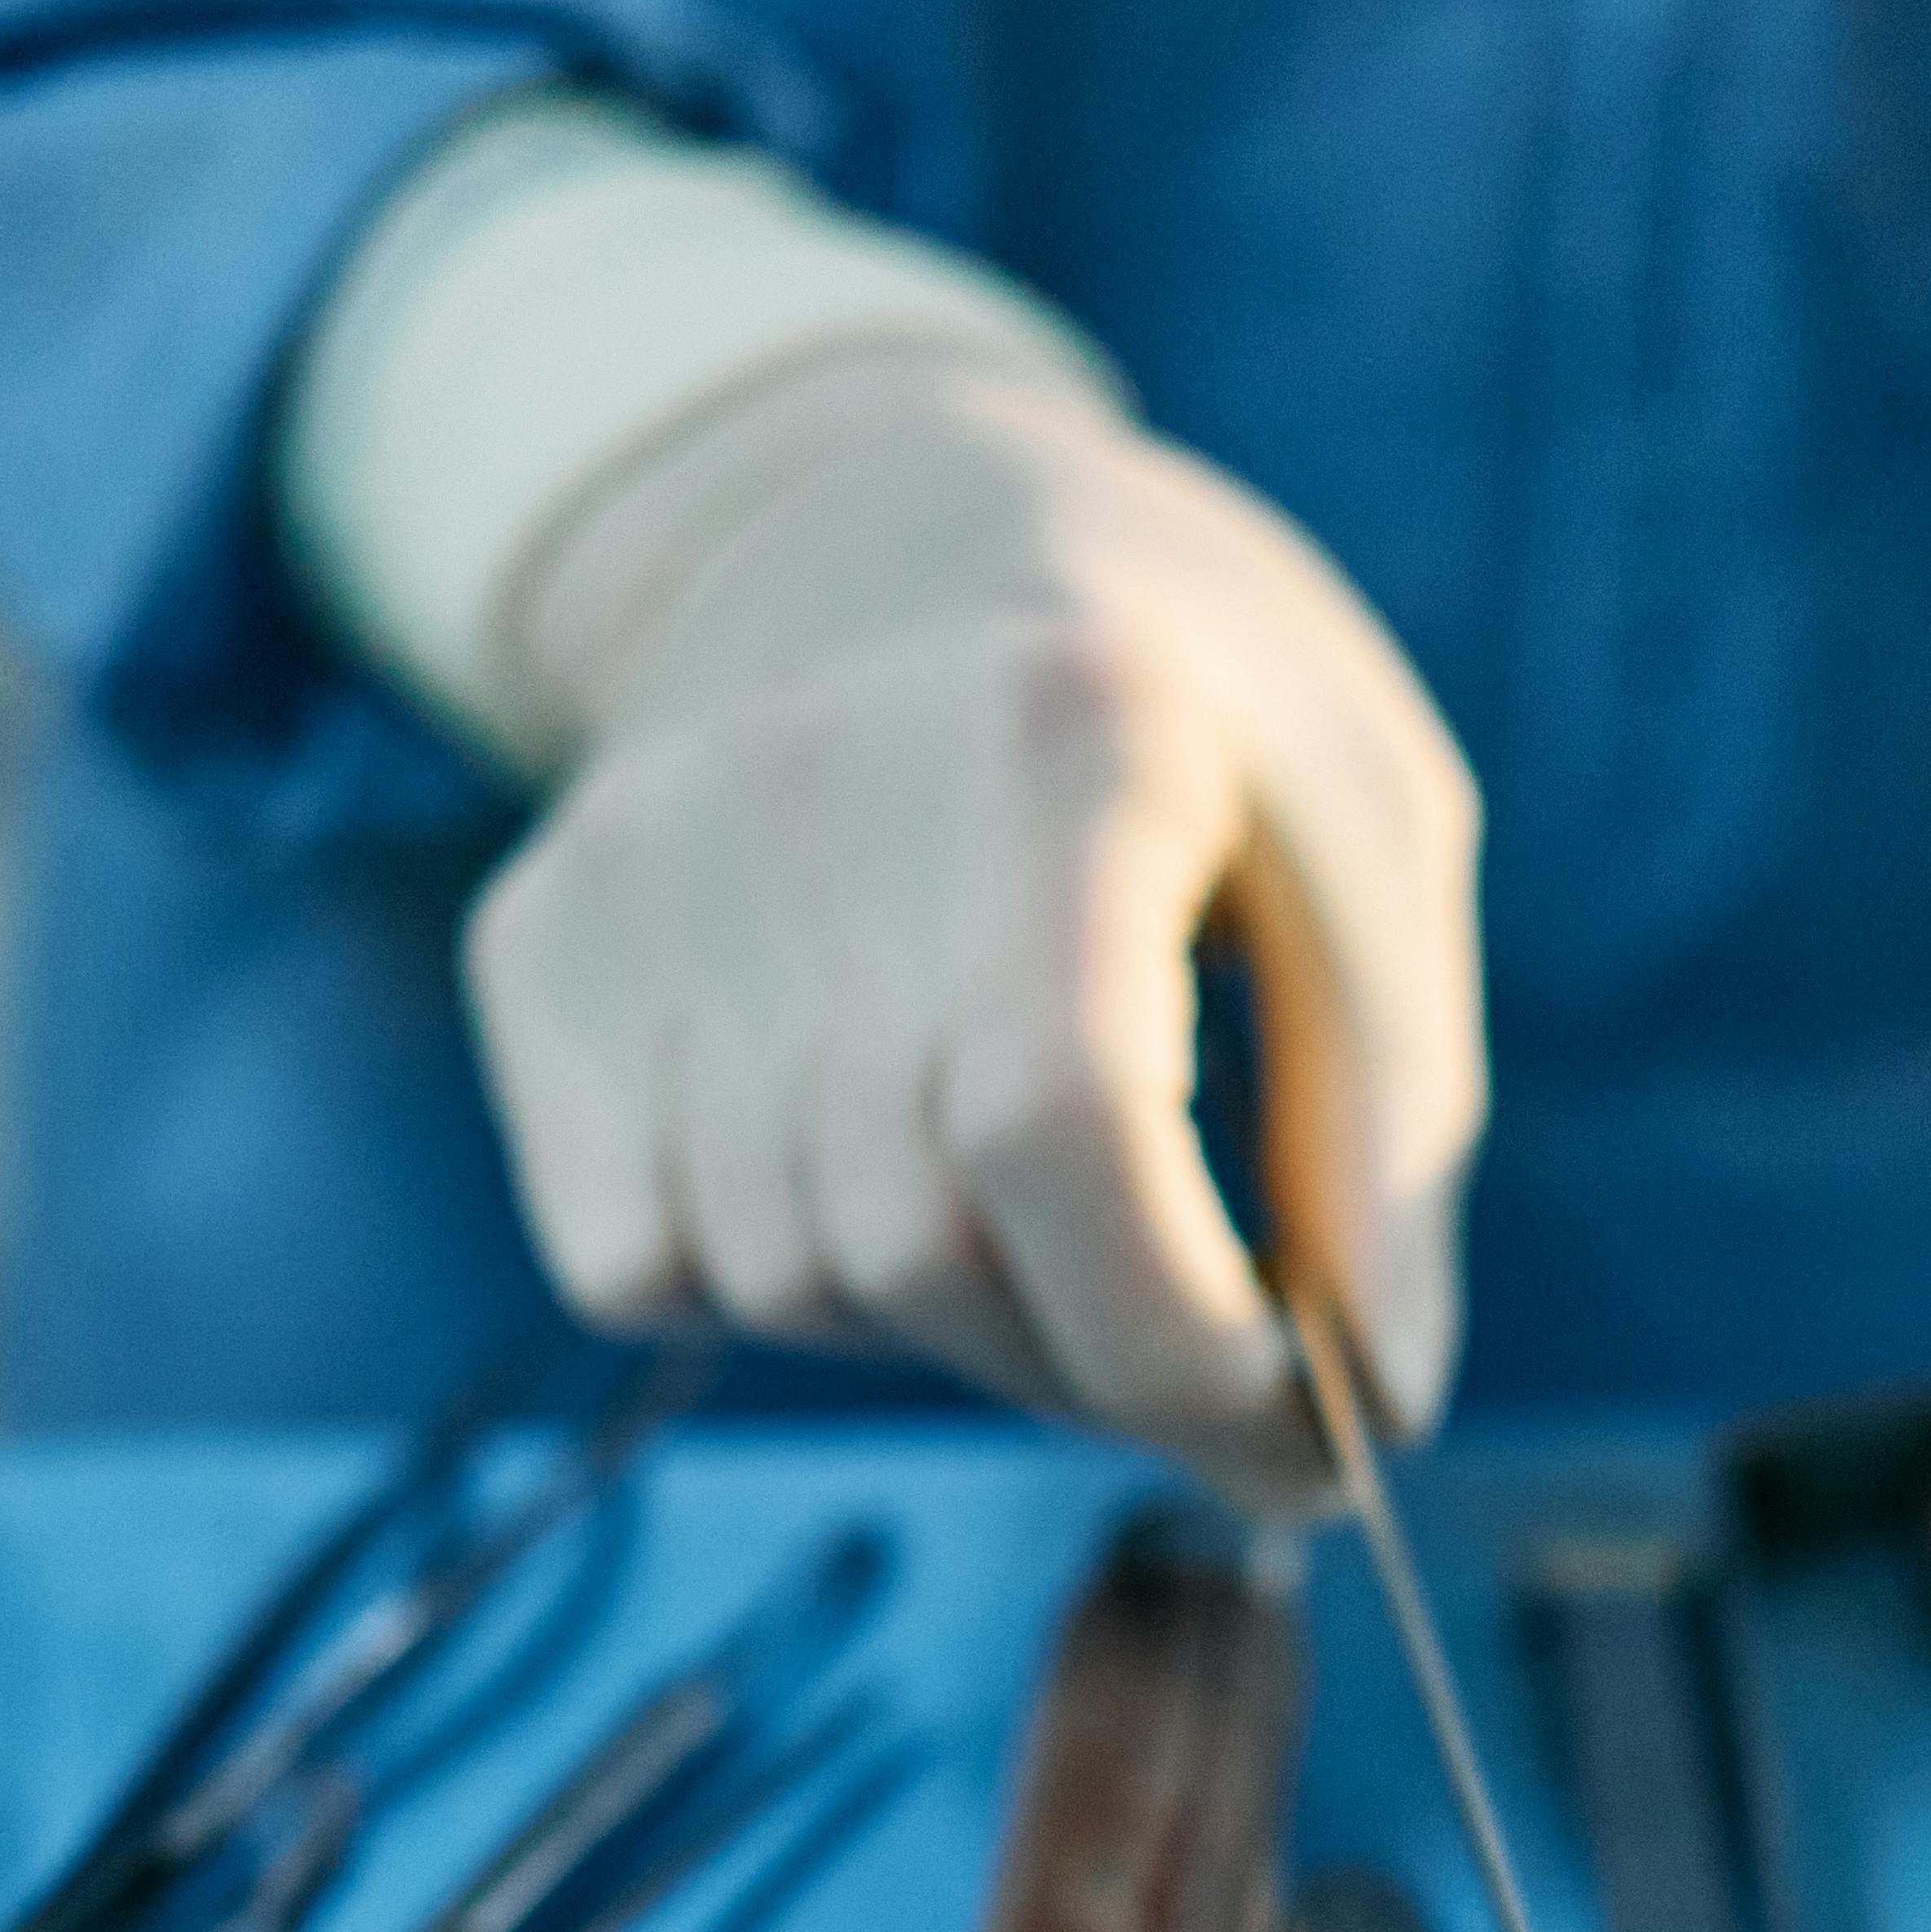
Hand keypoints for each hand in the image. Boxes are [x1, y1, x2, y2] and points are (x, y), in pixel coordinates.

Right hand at [460, 342, 1485, 1505]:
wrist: (876, 507)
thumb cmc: (1178, 703)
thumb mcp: (1367, 839)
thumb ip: (1389, 1129)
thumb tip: (1374, 1405)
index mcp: (1068, 724)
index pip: (1060, 1124)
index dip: (1176, 1342)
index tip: (1288, 1424)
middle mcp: (814, 775)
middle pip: (922, 1242)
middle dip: (1092, 1364)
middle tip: (1189, 1339)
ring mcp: (642, 861)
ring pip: (787, 1281)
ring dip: (950, 1323)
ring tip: (1032, 1203)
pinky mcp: (541, 944)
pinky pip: (640, 1266)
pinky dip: (774, 1287)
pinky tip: (867, 1159)